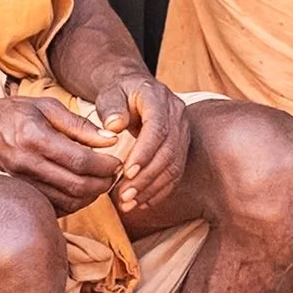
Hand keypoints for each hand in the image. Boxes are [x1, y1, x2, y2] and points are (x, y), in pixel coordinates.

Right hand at [0, 97, 123, 213]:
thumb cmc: (7, 114)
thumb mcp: (43, 106)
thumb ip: (78, 124)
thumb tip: (110, 139)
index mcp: (34, 138)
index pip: (80, 160)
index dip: (105, 165)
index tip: (118, 162)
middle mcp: (26, 165)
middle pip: (77, 186)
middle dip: (103, 183)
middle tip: (115, 174)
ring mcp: (20, 183)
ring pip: (67, 202)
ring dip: (91, 196)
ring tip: (101, 182)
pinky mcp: (18, 195)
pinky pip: (53, 208)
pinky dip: (73, 203)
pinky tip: (81, 190)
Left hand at [96, 75, 193, 217]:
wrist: (134, 89)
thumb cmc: (119, 93)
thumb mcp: (110, 94)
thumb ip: (111, 108)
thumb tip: (114, 126)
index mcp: (159, 98)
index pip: (157, 128)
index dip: (144, 153)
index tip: (126, 173)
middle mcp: (177, 115)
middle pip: (168, 151)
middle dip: (146, 177)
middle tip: (124, 196)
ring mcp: (183, 131)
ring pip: (174, 165)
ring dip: (151, 188)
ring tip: (129, 203)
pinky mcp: (182, 147)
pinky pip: (176, 173)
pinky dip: (160, 190)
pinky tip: (142, 202)